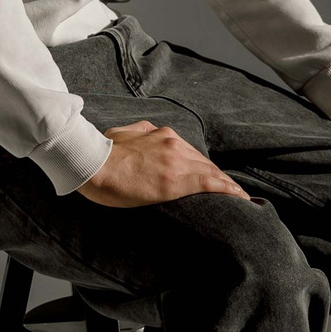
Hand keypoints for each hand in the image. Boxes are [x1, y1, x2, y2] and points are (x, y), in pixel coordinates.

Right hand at [77, 119, 251, 207]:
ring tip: (239, 197)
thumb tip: (143, 133)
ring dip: (226, 184)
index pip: (189, 153)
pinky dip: (228, 190)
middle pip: (203, 163)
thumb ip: (137, 134)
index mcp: (161, 134)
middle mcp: (173, 144)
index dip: (202, 166)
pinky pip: (210, 183)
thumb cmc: (100, 154)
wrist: (91, 163)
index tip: (211, 176)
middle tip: (230, 191)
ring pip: (211, 172)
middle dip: (217, 177)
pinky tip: (239, 198)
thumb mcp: (121, 134)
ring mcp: (176, 161)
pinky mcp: (175, 180)